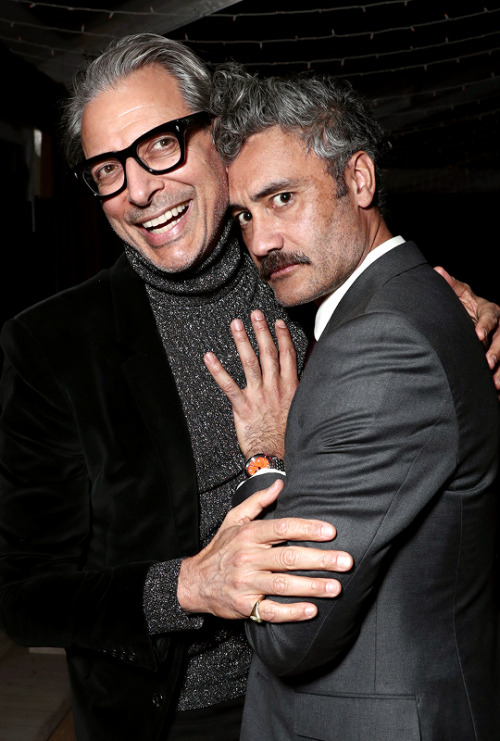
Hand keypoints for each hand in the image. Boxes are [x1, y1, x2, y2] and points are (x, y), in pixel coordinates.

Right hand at [177, 479, 352, 622]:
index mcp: (248, 534)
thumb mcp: (234, 519)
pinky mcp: (245, 605)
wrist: (194, 582)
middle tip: (345, 561)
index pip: (281, 528)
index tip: (330, 531)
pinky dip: (292, 612)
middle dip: (320, 559)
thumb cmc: (220, 549)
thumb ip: (258, 501)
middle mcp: (248, 557)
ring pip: (283, 585)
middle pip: (288, 558)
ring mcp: (247, 583)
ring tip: (336, 587)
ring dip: (312, 586)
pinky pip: (271, 611)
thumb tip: (280, 484)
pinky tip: (312, 610)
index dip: (307, 529)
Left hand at [204, 310, 298, 458]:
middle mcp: (275, 388)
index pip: (288, 356)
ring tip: (236, 325)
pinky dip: (218, 370)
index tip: (278, 323)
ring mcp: (259, 395)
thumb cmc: (287, 438)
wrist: (278, 457)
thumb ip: (295, 393)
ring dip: (242, 341)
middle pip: (268, 353)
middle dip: (262, 331)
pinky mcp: (244, 406)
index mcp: (290, 388)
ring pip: (249, 363)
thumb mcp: (299, 411)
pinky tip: (209, 357)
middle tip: (255, 314)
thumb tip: (295, 382)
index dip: (282, 337)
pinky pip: (228, 385)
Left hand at [434, 266, 499, 392]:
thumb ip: (450, 285)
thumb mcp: (458, 294)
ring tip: (495, 384)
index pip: (491, 315)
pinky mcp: (499, 356)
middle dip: (497, 352)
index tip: (477, 335)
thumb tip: (437, 270)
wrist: (466, 323)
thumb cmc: (462, 306)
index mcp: (489, 309)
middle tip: (488, 363)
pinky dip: (499, 380)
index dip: (485, 325)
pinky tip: (496, 394)